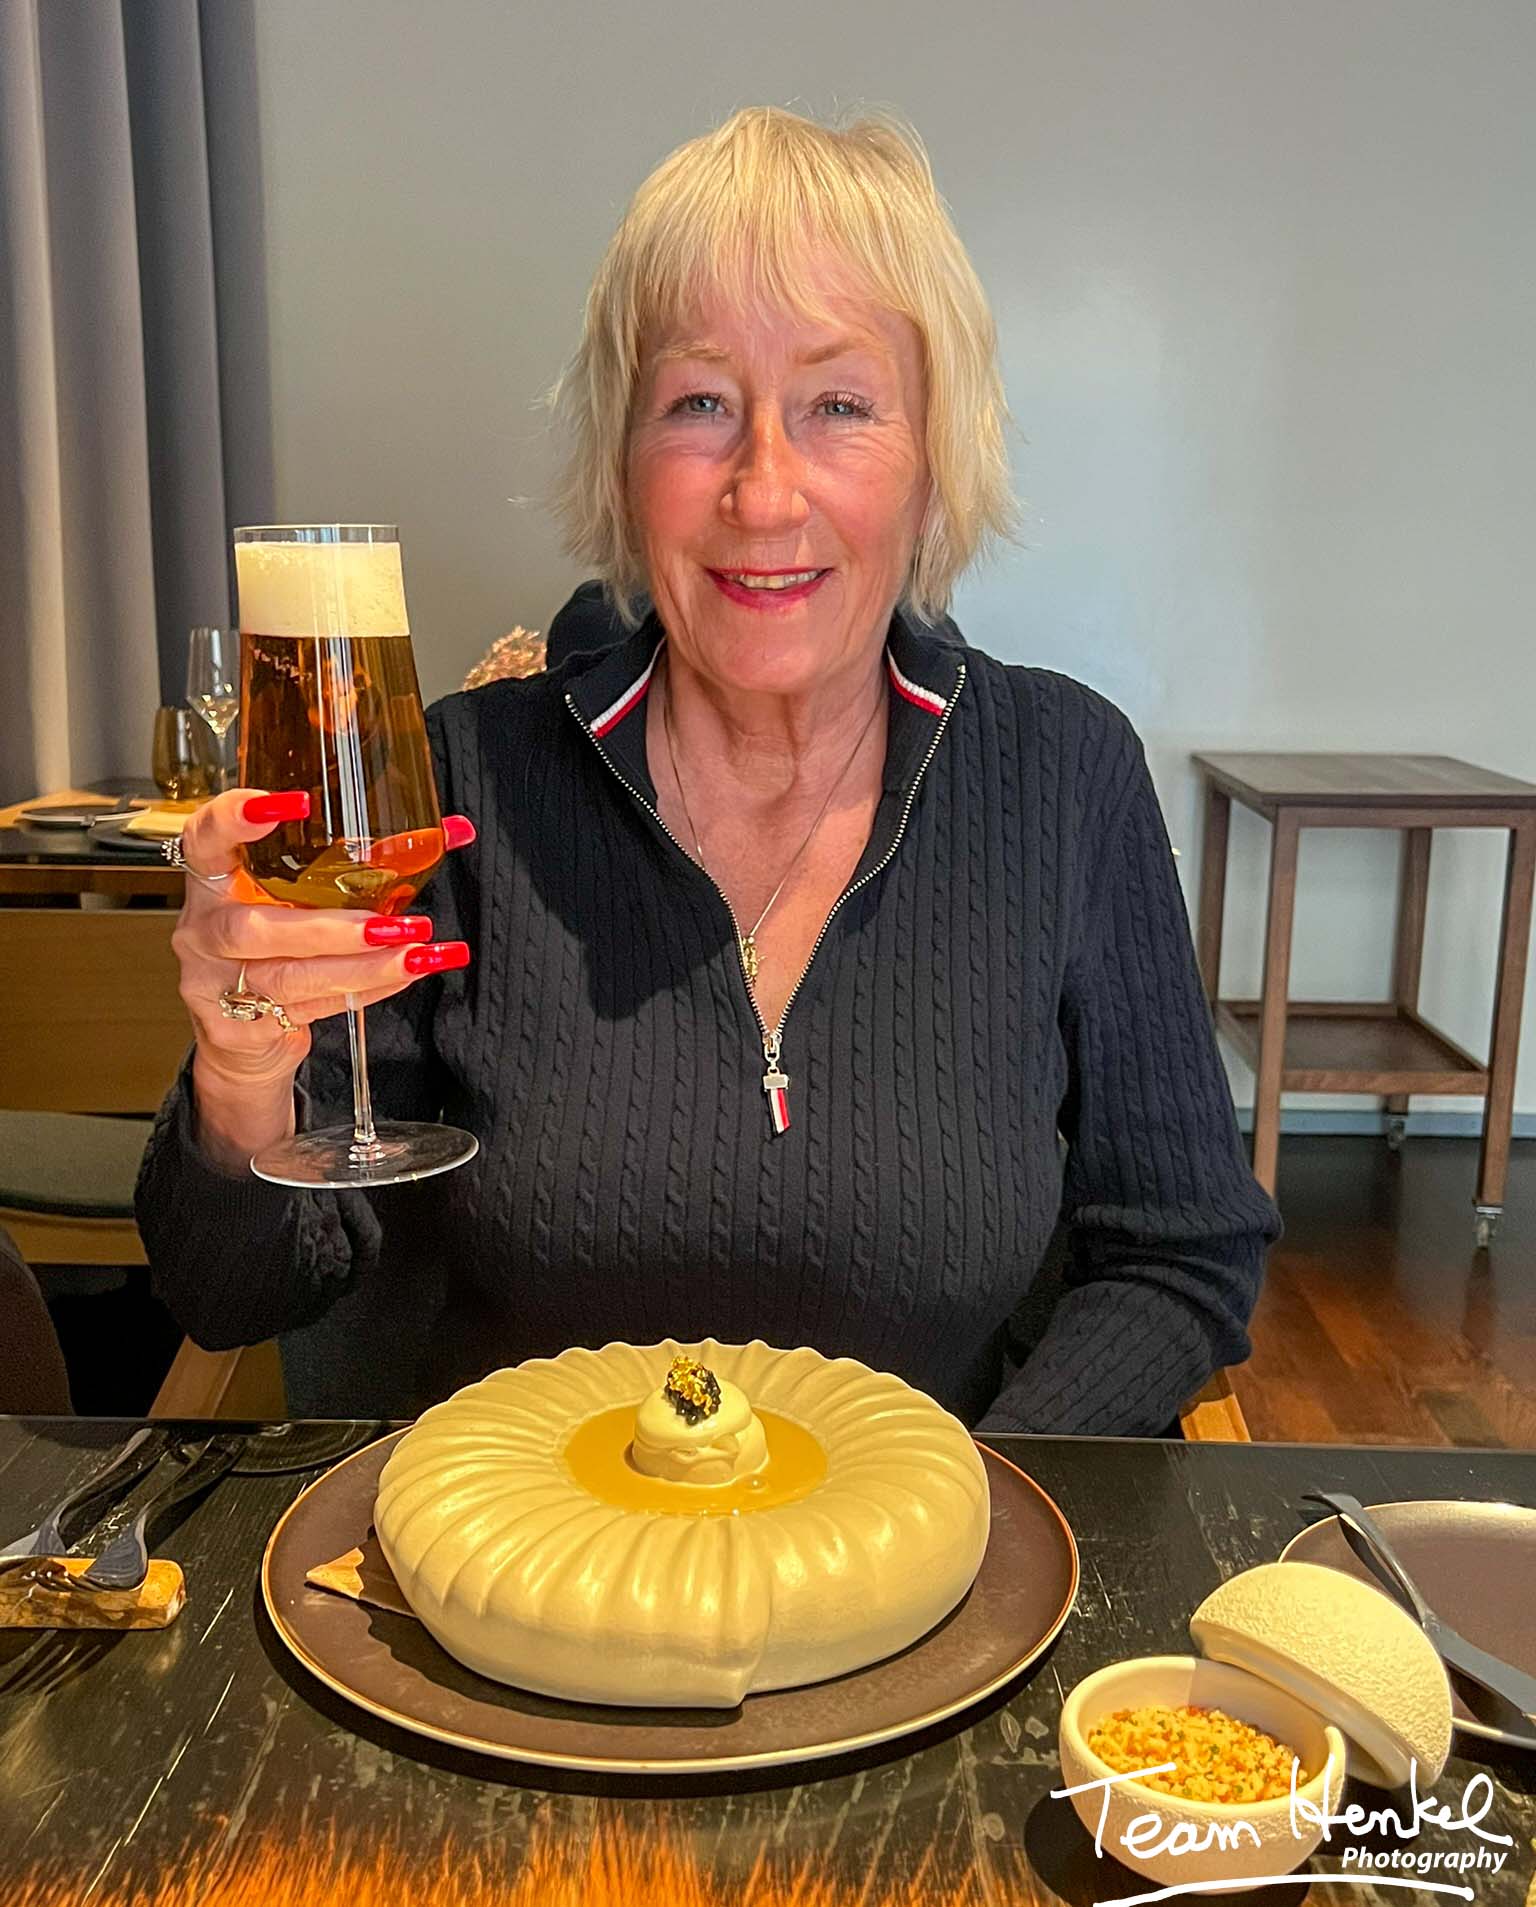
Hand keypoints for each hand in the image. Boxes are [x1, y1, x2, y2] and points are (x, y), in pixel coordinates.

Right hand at [171, 791, 473, 1161]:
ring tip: (415, 952)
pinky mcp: (239, 1027)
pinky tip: (403, 974)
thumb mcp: (301, 896)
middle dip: (329, 927)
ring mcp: (215, 982)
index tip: (295, 804)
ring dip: (360, 966)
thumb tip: (454, 830)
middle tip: (391, 923)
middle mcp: (206, 928)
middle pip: (253, 927)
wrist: (239, 1035)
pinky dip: (364, 990)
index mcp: (213, 878)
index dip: (239, 818)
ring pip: (288, 976)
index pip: (207, 836)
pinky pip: (310, 1008)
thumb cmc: (278, 944)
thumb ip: (366, 860)